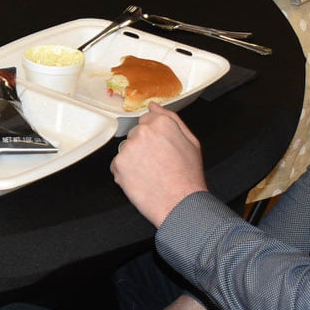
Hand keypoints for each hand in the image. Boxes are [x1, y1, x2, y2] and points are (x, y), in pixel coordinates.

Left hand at [110, 103, 207, 227]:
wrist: (180, 204)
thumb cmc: (188, 176)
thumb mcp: (191, 142)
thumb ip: (171, 119)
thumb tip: (154, 106)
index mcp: (161, 123)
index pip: (147, 119)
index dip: (155, 136)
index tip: (159, 147)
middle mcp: (142, 132)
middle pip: (136, 134)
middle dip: (143, 147)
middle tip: (158, 164)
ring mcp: (129, 148)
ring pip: (127, 149)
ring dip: (134, 159)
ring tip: (151, 173)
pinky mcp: (118, 164)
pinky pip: (118, 165)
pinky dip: (126, 173)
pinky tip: (142, 180)